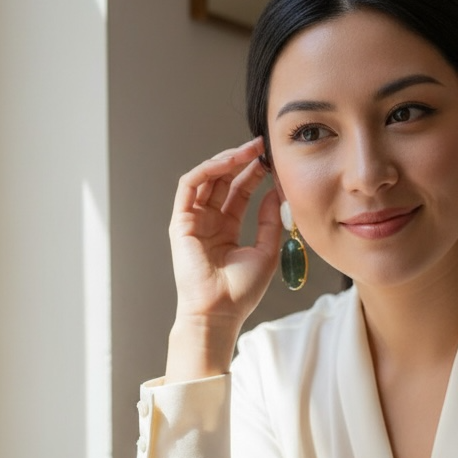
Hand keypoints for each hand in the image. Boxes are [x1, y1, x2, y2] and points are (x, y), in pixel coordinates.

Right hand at [166, 138, 281, 380]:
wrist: (219, 311)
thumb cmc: (241, 290)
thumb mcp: (267, 250)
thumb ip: (271, 220)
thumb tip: (277, 191)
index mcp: (227, 229)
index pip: (239, 192)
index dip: (254, 173)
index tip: (272, 160)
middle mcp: (208, 222)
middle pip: (223, 181)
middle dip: (241, 160)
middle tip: (261, 145)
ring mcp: (193, 221)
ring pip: (206, 179)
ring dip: (225, 161)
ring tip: (247, 150)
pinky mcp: (181, 222)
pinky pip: (189, 187)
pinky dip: (207, 170)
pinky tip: (226, 162)